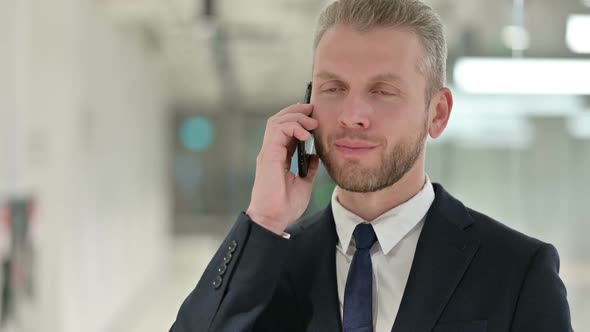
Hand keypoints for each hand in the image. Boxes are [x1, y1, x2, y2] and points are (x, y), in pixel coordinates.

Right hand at [246, 103, 320, 234]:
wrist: (274, 219)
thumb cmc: (285, 206)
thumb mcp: (304, 184)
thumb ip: (309, 169)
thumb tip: (315, 156)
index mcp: (277, 157)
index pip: (285, 129)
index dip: (298, 119)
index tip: (313, 117)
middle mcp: (271, 151)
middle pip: (279, 120)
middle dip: (296, 111)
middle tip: (312, 109)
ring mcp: (268, 152)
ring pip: (276, 121)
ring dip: (295, 116)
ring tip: (311, 122)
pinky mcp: (268, 155)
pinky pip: (278, 130)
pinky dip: (293, 126)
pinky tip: (306, 134)